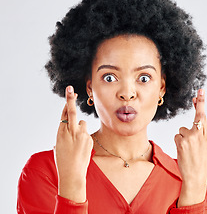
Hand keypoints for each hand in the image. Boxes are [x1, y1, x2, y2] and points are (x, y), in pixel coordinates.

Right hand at [54, 86, 92, 202]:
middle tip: (71, 90)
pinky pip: (86, 133)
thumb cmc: (63, 160)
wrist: (72, 174)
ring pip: (82, 123)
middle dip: (70, 100)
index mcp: (60, 133)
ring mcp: (81, 135)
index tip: (70, 92)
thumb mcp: (59, 145)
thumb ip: (64, 134)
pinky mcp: (89, 139)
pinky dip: (84, 137)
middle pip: (71, 112)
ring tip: (77, 141)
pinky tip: (81, 147)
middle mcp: (71, 132)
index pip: (63, 114)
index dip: (67, 103)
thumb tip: (70, 128)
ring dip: (80, 128)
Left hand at [174, 89, 206, 206]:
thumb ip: (201, 132)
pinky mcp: (181, 142)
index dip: (201, 103)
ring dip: (182, 137)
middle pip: (197, 115)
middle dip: (199, 103)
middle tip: (199, 92)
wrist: (195, 175)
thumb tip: (196, 120)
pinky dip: (178, 142)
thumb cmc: (200, 160)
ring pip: (182, 129)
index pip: (204, 116)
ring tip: (187, 148)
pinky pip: (177, 136)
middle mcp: (200, 135)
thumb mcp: (205, 145)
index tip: (201, 92)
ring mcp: (190, 138)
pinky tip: (183, 150)